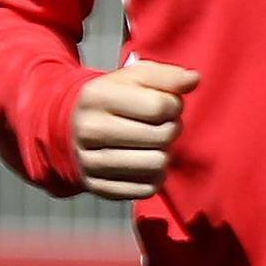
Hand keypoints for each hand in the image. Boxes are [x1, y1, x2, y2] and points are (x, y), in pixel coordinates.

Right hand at [71, 58, 195, 201]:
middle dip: (171, 129)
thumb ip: (167, 76)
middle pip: (161, 137)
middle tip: (161, 125)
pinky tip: (144, 161)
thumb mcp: (135, 77)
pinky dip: (154, 176)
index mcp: (98, 96)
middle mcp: (90, 130)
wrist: (72, 127)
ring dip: (164, 153)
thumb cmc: (113, 98)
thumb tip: (194, 79)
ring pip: (157, 165)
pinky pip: (146, 189)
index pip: (159, 106)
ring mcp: (91, 162)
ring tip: (153, 143)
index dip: (174, 105)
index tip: (166, 104)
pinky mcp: (98, 187)